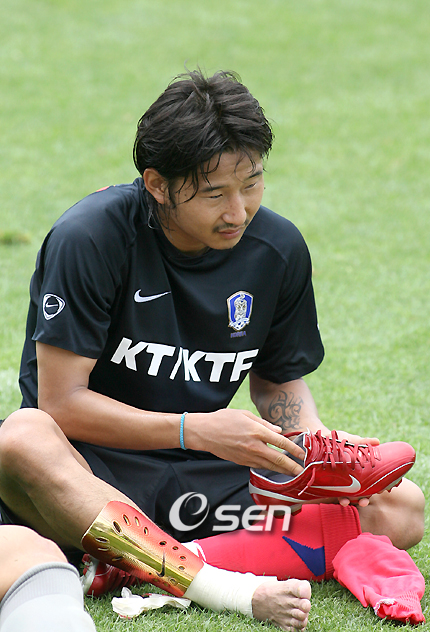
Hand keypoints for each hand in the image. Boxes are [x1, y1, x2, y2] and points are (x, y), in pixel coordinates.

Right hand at [185, 409, 304, 476]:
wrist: (204, 432)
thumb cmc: (224, 419)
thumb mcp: (245, 414)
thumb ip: (264, 423)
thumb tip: (278, 431)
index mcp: (256, 431)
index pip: (280, 442)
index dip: (293, 449)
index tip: (302, 454)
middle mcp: (253, 445)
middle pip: (277, 458)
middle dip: (291, 466)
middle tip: (302, 471)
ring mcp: (247, 455)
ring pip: (269, 466)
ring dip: (282, 470)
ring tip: (292, 473)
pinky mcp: (241, 461)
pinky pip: (258, 466)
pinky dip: (268, 468)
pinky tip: (274, 469)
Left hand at [332, 430, 379, 507]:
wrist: (320, 438)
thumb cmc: (338, 440)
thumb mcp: (351, 441)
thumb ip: (362, 442)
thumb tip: (377, 441)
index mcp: (360, 470)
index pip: (371, 483)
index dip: (377, 489)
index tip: (380, 491)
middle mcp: (351, 478)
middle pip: (360, 493)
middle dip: (363, 500)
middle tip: (363, 501)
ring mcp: (340, 481)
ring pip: (345, 496)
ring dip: (347, 501)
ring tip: (345, 501)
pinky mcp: (328, 482)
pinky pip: (332, 493)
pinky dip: (335, 497)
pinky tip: (337, 498)